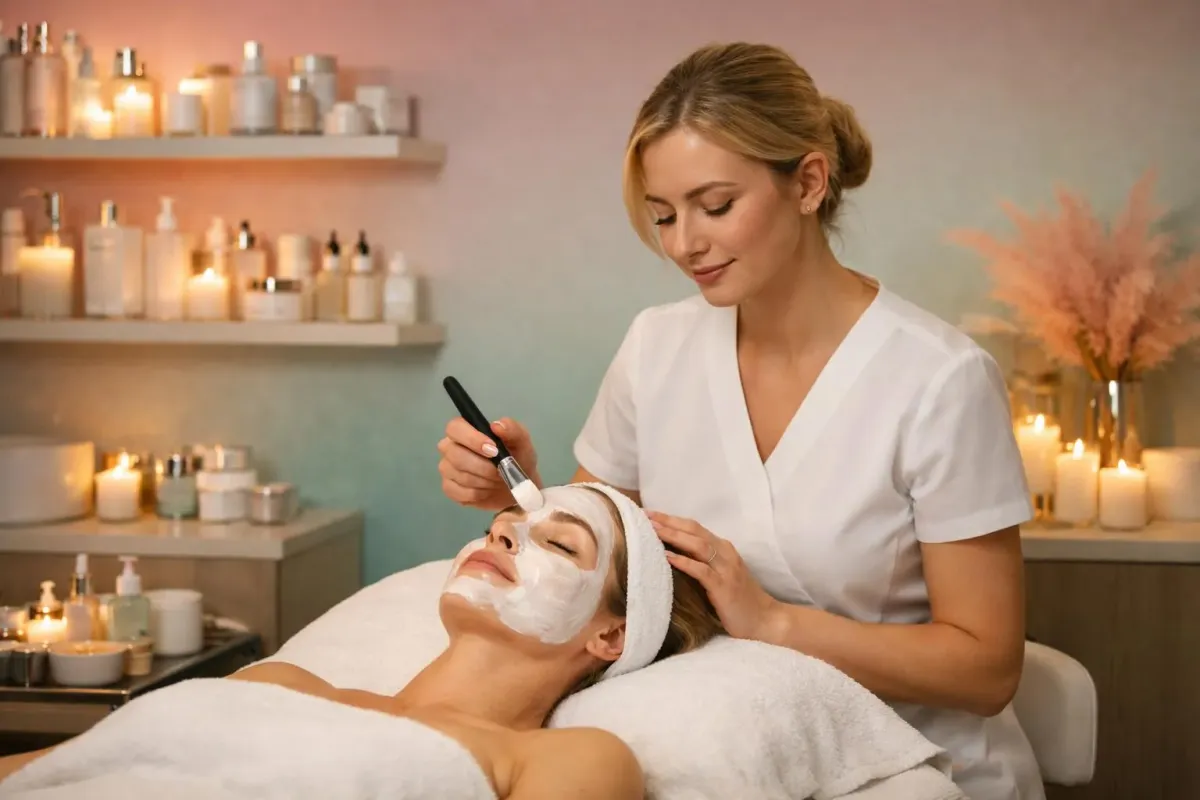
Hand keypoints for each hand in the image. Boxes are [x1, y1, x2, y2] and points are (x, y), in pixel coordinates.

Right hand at [437, 416, 539, 510]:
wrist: (517, 485)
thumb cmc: (517, 459)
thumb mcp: (522, 443)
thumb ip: (513, 430)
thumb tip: (496, 425)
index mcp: (466, 430)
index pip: (455, 428)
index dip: (471, 439)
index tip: (493, 450)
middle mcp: (451, 447)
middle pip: (454, 454)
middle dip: (482, 466)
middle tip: (500, 471)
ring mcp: (447, 468)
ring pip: (459, 475)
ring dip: (484, 481)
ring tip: (497, 480)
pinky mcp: (449, 488)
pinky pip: (459, 492)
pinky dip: (478, 494)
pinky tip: (487, 490)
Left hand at [648, 511, 784, 643]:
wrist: (765, 620)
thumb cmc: (739, 600)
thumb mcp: (720, 575)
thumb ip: (703, 563)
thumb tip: (671, 555)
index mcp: (723, 549)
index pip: (694, 528)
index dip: (672, 519)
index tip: (650, 514)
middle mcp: (725, 553)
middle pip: (693, 530)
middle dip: (668, 521)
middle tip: (645, 515)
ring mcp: (726, 569)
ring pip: (697, 545)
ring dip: (673, 536)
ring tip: (652, 531)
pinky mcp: (724, 586)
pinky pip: (701, 570)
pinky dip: (683, 561)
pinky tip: (667, 556)